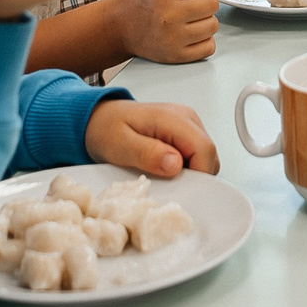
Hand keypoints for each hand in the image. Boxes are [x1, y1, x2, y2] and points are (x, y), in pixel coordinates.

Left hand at [84, 100, 219, 176]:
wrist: (96, 118)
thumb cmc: (105, 129)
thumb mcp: (119, 145)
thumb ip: (148, 153)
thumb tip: (176, 164)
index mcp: (174, 118)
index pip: (205, 149)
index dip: (199, 174)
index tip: (180, 188)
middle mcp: (187, 118)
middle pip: (209, 155)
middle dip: (194, 175)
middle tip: (165, 183)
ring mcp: (188, 125)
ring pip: (205, 157)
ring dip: (189, 172)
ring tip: (160, 174)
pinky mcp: (184, 133)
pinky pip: (195, 156)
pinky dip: (184, 167)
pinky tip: (163, 169)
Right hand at [108, 0, 220, 63]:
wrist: (119, 27)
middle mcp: (168, 16)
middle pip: (212, 3)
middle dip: (203, 0)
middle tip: (186, 2)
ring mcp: (173, 38)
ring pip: (213, 25)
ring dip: (204, 20)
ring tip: (186, 18)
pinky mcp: (176, 55)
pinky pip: (209, 46)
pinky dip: (203, 40)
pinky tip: (188, 32)